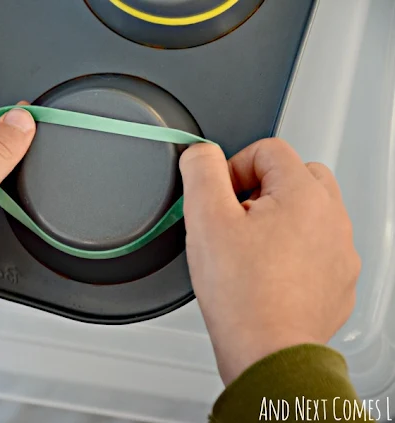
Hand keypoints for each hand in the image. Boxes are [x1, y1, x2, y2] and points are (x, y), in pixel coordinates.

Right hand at [179, 138, 360, 384]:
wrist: (267, 352)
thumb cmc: (243, 295)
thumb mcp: (205, 218)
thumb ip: (201, 170)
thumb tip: (202, 153)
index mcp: (304, 195)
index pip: (268, 150)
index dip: (233, 169)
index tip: (222, 199)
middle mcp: (332, 218)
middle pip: (295, 175)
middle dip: (260, 189)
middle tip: (236, 219)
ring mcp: (340, 251)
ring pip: (308, 212)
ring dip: (278, 219)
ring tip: (248, 250)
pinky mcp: (338, 280)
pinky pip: (316, 248)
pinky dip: (292, 251)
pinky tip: (265, 273)